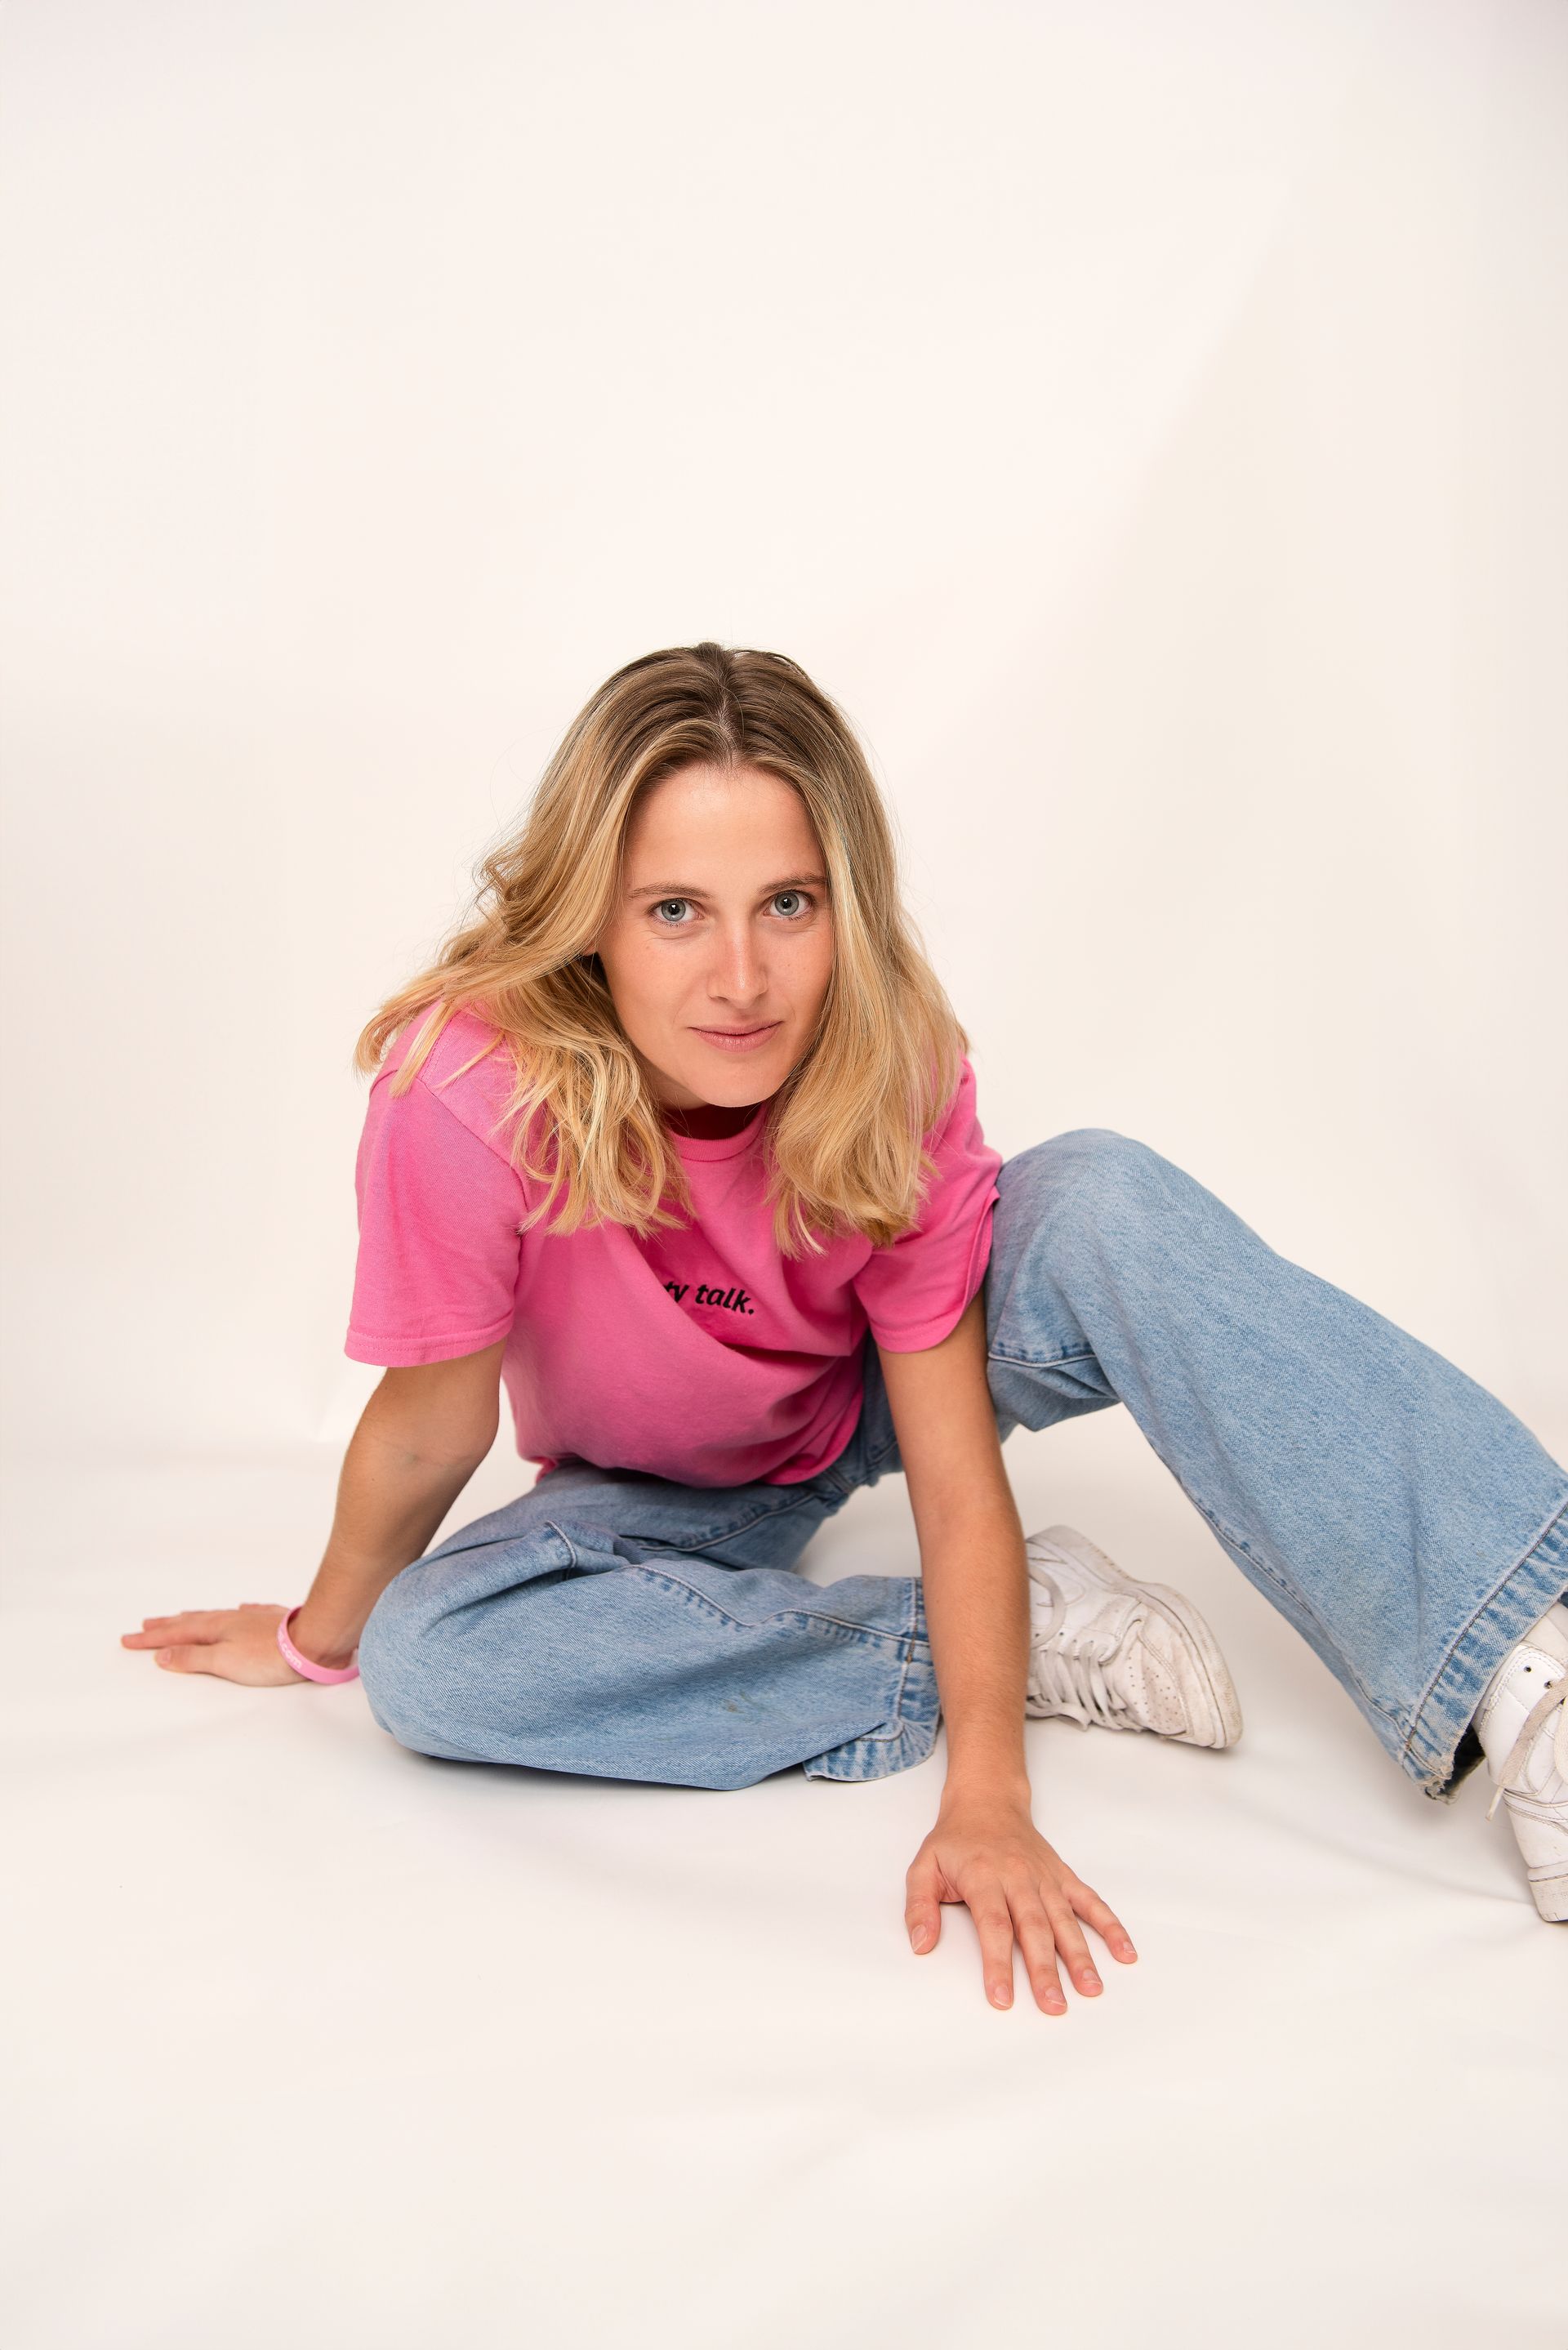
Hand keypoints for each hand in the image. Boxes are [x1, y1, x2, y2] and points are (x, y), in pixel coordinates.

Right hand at [120, 1603, 326, 1685]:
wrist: (313, 1641)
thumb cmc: (270, 1657)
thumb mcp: (223, 1662)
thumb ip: (192, 1658)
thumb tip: (163, 1655)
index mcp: (215, 1629)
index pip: (175, 1635)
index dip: (151, 1640)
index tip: (128, 1639)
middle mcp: (231, 1619)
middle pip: (191, 1622)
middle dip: (166, 1626)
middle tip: (145, 1626)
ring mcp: (252, 1618)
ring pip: (215, 1616)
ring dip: (193, 1618)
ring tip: (180, 1617)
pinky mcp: (273, 1622)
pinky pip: (245, 1613)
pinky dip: (233, 1613)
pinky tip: (238, 1610)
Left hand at [904, 1793, 1136, 2012]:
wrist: (987, 1802)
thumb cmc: (955, 1841)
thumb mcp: (923, 1867)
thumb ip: (919, 1907)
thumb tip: (921, 1944)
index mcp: (984, 1877)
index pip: (994, 1925)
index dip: (998, 1963)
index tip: (1002, 1998)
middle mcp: (1019, 1878)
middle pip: (1034, 1928)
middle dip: (1045, 1970)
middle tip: (1054, 2006)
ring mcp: (1045, 1878)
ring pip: (1065, 1920)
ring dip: (1080, 1955)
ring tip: (1091, 1989)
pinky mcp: (1063, 1877)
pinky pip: (1090, 1901)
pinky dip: (1110, 1926)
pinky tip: (1124, 1952)